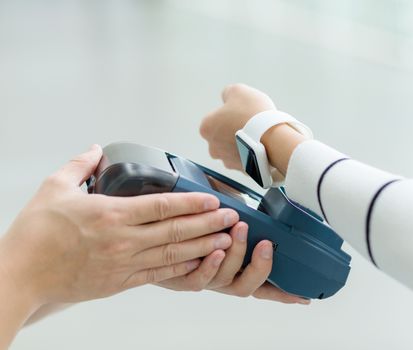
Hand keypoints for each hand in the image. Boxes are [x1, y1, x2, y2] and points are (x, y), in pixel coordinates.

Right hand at [0, 145, 238, 306]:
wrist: (20, 274)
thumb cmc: (36, 233)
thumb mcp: (55, 188)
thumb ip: (80, 166)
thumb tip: (96, 150)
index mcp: (111, 214)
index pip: (162, 205)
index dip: (192, 202)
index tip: (213, 198)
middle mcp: (124, 240)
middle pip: (176, 230)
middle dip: (208, 223)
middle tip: (231, 217)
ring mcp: (124, 263)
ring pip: (173, 254)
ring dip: (203, 246)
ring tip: (226, 239)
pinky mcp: (121, 282)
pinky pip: (159, 274)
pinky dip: (182, 268)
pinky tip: (199, 262)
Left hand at [157, 222, 309, 304]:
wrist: (150, 235)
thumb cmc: (187, 227)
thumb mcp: (217, 217)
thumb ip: (236, 213)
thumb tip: (251, 200)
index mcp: (234, 268)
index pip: (262, 283)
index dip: (282, 292)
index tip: (303, 296)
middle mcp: (222, 277)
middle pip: (249, 286)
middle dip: (261, 266)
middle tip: (265, 244)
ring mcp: (204, 279)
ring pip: (227, 279)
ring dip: (237, 254)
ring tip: (238, 230)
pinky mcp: (182, 279)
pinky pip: (200, 279)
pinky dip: (210, 264)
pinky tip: (214, 249)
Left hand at [200, 84, 275, 170]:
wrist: (274, 139)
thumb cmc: (254, 115)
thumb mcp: (238, 91)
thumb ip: (228, 93)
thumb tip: (227, 98)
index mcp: (206, 128)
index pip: (215, 117)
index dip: (230, 113)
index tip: (242, 112)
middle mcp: (213, 148)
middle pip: (223, 135)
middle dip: (234, 130)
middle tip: (251, 123)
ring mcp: (227, 161)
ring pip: (234, 149)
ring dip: (243, 143)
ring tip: (259, 135)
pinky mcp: (242, 170)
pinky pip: (246, 160)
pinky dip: (252, 154)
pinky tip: (263, 146)